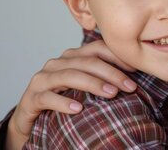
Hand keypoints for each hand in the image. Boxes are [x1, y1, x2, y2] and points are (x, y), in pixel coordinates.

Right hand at [5, 40, 136, 149]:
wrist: (31, 118)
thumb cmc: (63, 100)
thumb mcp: (84, 87)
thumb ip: (102, 78)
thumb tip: (135, 78)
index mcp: (72, 57)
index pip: (97, 48)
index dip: (117, 56)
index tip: (136, 69)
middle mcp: (57, 64)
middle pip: (87, 61)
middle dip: (111, 73)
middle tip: (130, 86)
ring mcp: (42, 79)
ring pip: (69, 76)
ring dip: (93, 84)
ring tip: (111, 94)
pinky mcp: (31, 98)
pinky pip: (47, 97)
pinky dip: (63, 102)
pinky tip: (78, 109)